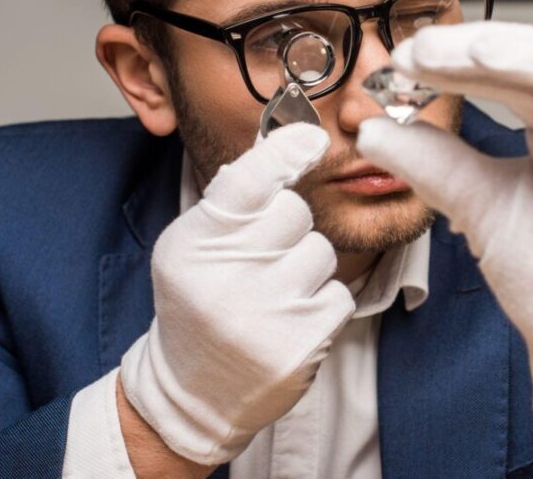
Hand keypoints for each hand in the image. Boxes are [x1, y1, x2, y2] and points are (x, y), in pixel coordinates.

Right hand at [120, 123, 355, 464]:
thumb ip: (233, 200)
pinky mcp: (301, 345)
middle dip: (288, 229)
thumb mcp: (193, 247)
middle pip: (295, 212)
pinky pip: (339, 295)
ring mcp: (265, 315)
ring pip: (322, 253)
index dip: (284, 153)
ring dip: (307, 270)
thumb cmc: (200, 304)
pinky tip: (290, 324)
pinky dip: (322, 306)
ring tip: (273, 298)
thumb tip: (291, 139)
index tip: (312, 138)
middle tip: (261, 262)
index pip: (247, 182)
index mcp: (193, 245)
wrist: (194, 393)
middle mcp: (225, 278)